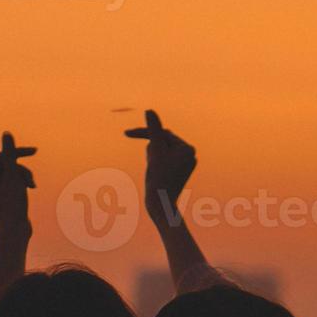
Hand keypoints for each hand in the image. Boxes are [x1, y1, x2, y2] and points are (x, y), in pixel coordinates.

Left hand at [0, 132, 36, 235]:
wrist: (16, 232)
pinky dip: (22, 184)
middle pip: (7, 165)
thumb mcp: (13, 177)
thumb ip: (10, 154)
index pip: (1, 157)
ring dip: (24, 177)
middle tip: (31, 183)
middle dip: (22, 171)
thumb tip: (6, 133)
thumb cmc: (13, 206)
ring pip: (12, 173)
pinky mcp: (1, 195)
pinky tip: (29, 190)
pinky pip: (13, 181)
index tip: (35, 151)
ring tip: (31, 188)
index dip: (18, 153)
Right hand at [125, 110, 195, 224]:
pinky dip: (154, 164)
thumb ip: (153, 130)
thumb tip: (150, 111)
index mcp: (188, 149)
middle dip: (151, 151)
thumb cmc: (157, 179)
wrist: (160, 206)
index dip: (144, 133)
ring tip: (153, 172)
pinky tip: (155, 176)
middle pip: (162, 143)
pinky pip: (162, 161)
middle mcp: (190, 155)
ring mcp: (184, 164)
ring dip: (152, 157)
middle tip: (151, 167)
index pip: (162, 133)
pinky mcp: (178, 172)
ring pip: (160, 151)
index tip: (126, 133)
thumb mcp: (154, 151)